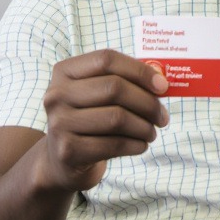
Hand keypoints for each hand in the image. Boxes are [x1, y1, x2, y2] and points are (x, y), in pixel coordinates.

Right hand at [43, 49, 169, 191]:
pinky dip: (135, 144)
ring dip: (144, 126)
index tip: (163, 85)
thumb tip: (160, 81)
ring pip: (116, 118)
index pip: (107, 60)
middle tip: (163, 116)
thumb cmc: (89, 118)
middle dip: (147, 102)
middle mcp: (57, 94)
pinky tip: (141, 145)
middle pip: (114, 88)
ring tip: (152, 132)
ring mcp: (59, 123)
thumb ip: (124, 81)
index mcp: (65, 71)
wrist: (61, 160)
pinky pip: (113, 144)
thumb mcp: (97, 94)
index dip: (139, 70)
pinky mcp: (67, 151)